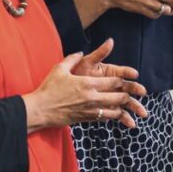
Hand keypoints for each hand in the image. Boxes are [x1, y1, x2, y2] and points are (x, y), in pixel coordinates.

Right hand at [28, 38, 148, 129]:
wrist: (40, 109)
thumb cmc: (48, 88)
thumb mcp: (60, 69)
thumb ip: (73, 58)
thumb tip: (80, 52)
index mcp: (88, 83)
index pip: (113, 81)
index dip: (123, 80)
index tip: (129, 79)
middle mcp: (91, 97)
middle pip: (117, 97)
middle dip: (127, 96)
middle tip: (132, 94)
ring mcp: (89, 110)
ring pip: (113, 110)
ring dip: (122, 109)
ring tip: (127, 108)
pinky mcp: (85, 119)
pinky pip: (103, 118)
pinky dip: (110, 116)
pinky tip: (113, 115)